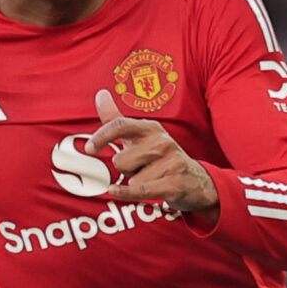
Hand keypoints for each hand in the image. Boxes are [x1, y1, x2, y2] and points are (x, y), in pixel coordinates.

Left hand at [88, 90, 216, 214]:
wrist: (197, 181)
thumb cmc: (162, 158)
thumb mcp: (142, 137)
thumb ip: (117, 118)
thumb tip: (101, 94)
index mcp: (151, 128)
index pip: (120, 125)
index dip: (102, 136)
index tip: (89, 149)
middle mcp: (162, 142)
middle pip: (121, 161)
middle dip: (126, 170)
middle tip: (142, 168)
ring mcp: (170, 162)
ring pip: (131, 178)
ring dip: (135, 183)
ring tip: (151, 179)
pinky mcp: (174, 183)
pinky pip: (139, 189)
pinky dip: (126, 193)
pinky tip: (116, 190)